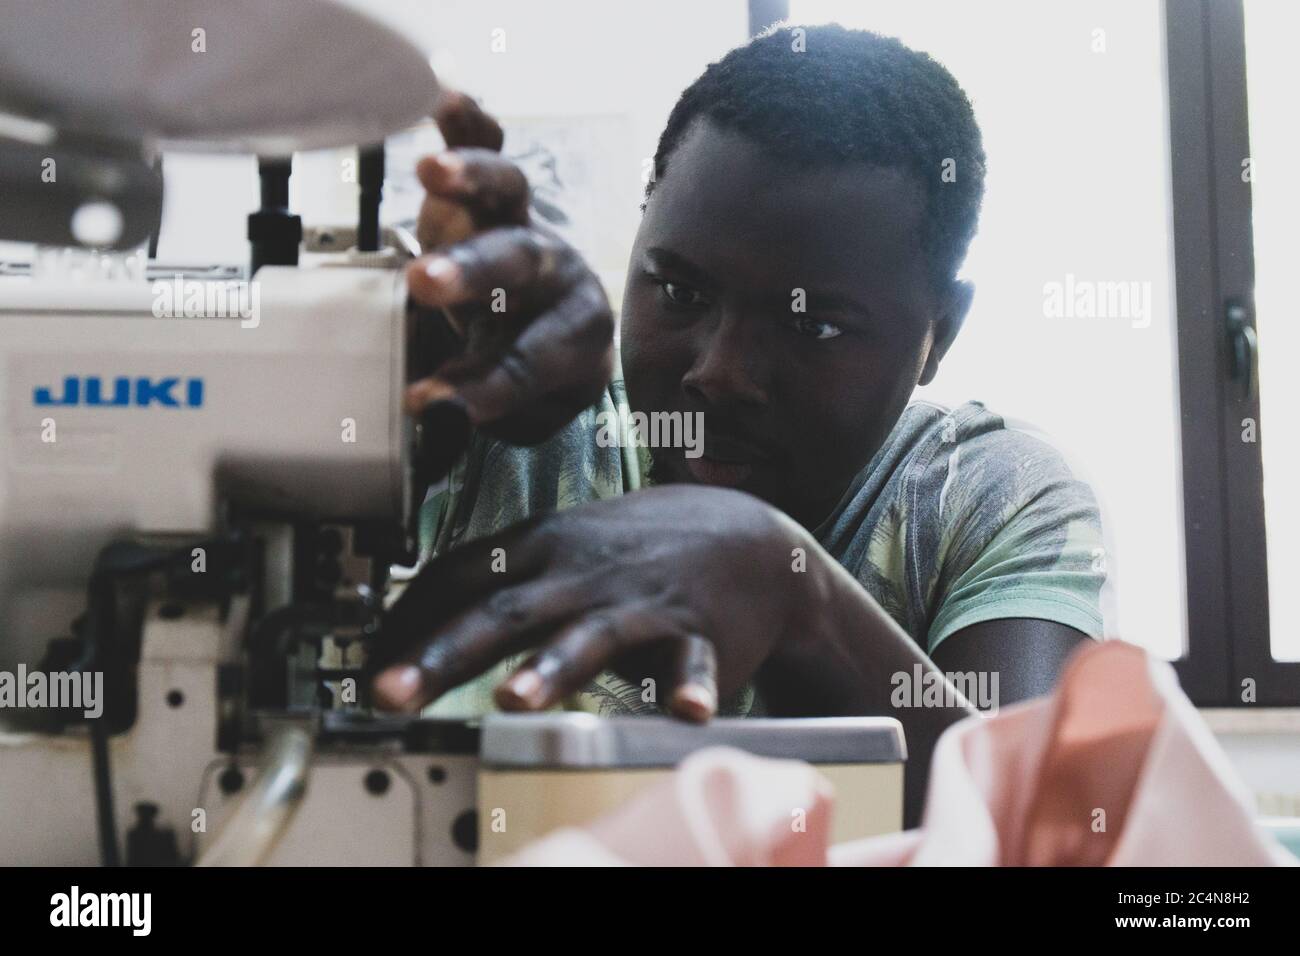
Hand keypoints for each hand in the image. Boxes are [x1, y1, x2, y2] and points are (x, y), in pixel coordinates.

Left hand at [368, 486, 822, 720]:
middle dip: (441, 654)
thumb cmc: (637, 549)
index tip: (364, 665)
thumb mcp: (562, 545)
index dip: (405, 623)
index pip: (457, 579)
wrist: (748, 537)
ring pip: (590, 636)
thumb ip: (499, 578)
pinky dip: (690, 686)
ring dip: (551, 667)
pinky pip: (693, 662)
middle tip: (391, 692)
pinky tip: (686, 711)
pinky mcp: (697, 633)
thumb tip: (415, 614)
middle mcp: (582, 573)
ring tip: (513, 700)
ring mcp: (639, 603)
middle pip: (504, 613)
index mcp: (542, 548)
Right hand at [405, 92, 613, 461]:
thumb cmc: (528, 369)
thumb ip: (482, 408)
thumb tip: (434, 415)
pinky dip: (469, 122)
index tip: (429, 401)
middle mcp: (560, 272)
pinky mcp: (503, 193)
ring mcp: (531, 223)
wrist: (550, 326)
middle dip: (472, 273)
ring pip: (509, 194)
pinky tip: (443, 96)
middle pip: (519, 267)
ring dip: (472, 179)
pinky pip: (492, 147)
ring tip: (431, 171)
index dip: (483, 383)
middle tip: (425, 282)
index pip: (531, 359)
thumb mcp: (519, 409)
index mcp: (577, 336)